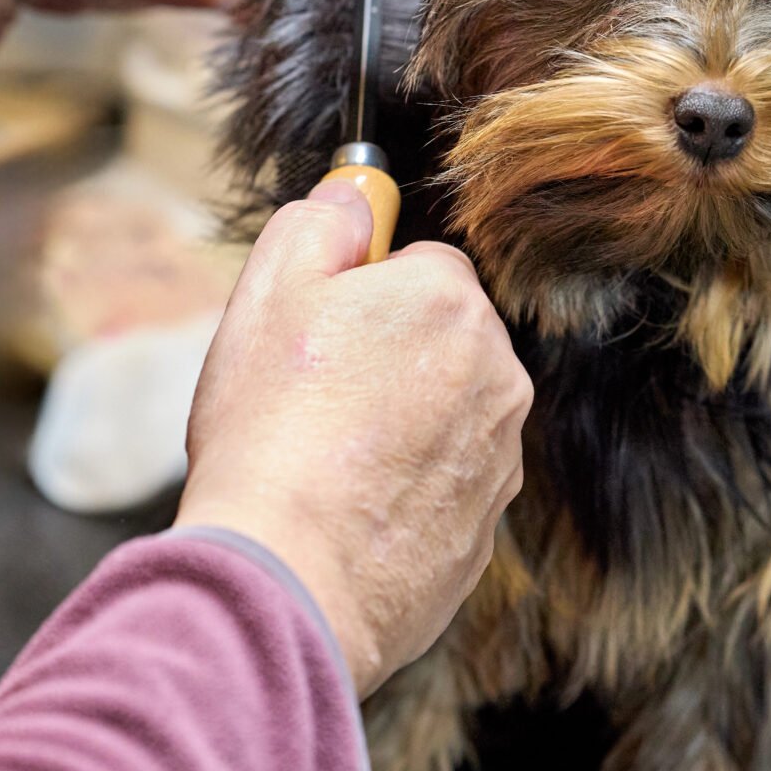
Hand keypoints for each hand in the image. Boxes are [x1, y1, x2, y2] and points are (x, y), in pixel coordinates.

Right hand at [175, 181, 532, 696]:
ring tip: (327, 458)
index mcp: (451, 302)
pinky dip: (410, 486)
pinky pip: (448, 480)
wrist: (288, 578)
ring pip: (449, 409)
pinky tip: (352, 507)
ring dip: (403, 420)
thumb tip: (358, 192)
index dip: (362, 290)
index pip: (422, 264)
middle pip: (443, 336)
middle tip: (315, 395)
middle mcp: (498, 372)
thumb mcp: (270, 291)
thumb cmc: (272, 429)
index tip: (321, 326)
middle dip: (389, 353)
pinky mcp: (488, 525)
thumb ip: (323, 221)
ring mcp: (501, 454)